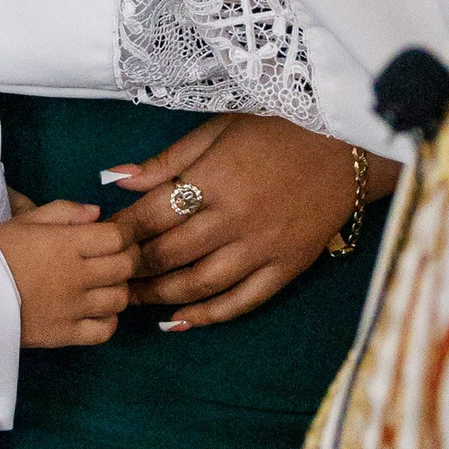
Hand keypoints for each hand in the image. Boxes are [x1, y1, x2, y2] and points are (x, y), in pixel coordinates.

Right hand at [0, 199, 131, 348]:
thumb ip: (63, 211)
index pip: (116, 237)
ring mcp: (73, 308)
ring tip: (105, 285)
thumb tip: (97, 213)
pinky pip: (104, 331)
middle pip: (125, 267)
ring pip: (119, 299)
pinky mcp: (66, 335)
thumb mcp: (24, 220)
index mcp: (66, 245)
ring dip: (118, 289)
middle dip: (128, 259)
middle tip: (117, 258)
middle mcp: (75, 276)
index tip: (119, 235)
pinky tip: (97, 311)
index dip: (125, 233)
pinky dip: (109, 321)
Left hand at [107, 115, 389, 331]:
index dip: (120, 232)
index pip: (152, 215)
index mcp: (215, 179)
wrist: (349, 145)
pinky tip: (180, 320)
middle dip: (132, 268)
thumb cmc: (278, 128)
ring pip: (200, 284)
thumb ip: (167, 160)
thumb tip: (114, 179)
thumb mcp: (219, 129)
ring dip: (161, 297)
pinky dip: (209, 316)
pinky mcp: (287, 267)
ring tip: (132, 300)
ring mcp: (263, 247)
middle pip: (170, 254)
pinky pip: (242, 301)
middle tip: (105, 277)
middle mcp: (236, 218)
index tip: (99, 241)